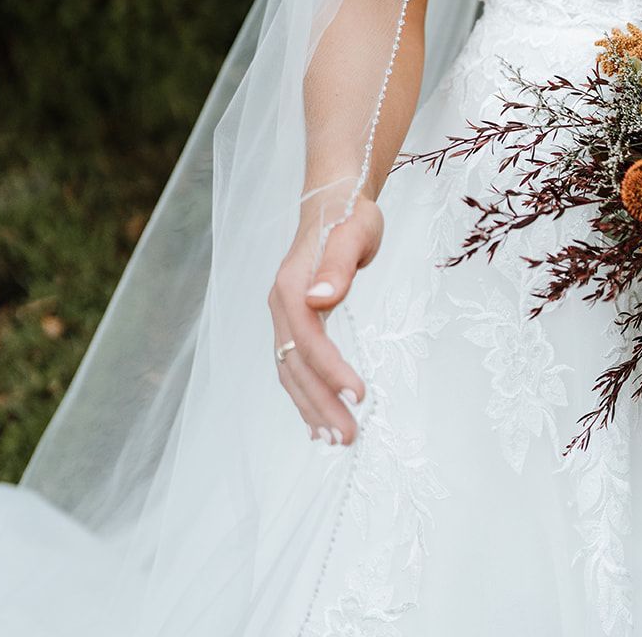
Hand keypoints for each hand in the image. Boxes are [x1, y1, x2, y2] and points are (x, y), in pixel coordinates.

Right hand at [268, 195, 383, 443]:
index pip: (308, 339)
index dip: (331, 371)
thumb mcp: (354, 231)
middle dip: (320, 403)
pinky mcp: (293, 323)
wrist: (333, 202)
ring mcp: (284, 317)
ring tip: (336, 439)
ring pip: (291, 372)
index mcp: (291, 286)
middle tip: (349, 437)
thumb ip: (338, 264)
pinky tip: (318, 422)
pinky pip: (293, 367)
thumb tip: (320, 298)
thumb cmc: (350, 215)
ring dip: (311, 408)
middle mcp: (281, 306)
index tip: (360, 396)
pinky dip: (305, 396)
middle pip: (295, 365)